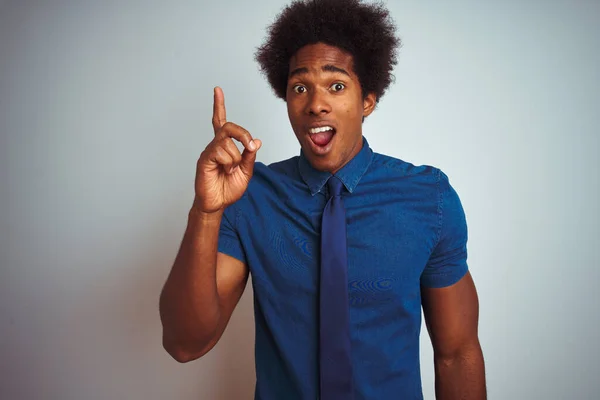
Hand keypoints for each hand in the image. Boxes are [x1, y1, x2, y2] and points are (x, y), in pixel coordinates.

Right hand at [193, 87, 261, 213]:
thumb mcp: (246, 172)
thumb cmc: (228, 189)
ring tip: (229, 170)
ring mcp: (209, 152)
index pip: (221, 122)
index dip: (219, 105)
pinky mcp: (204, 159)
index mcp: (225, 146)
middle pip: (228, 127)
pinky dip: (228, 163)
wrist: (217, 204)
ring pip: (228, 143)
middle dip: (242, 134)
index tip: (217, 90)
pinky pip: (221, 152)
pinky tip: (223, 172)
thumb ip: (250, 156)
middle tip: (249, 146)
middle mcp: (215, 145)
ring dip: (235, 158)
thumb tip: (255, 141)